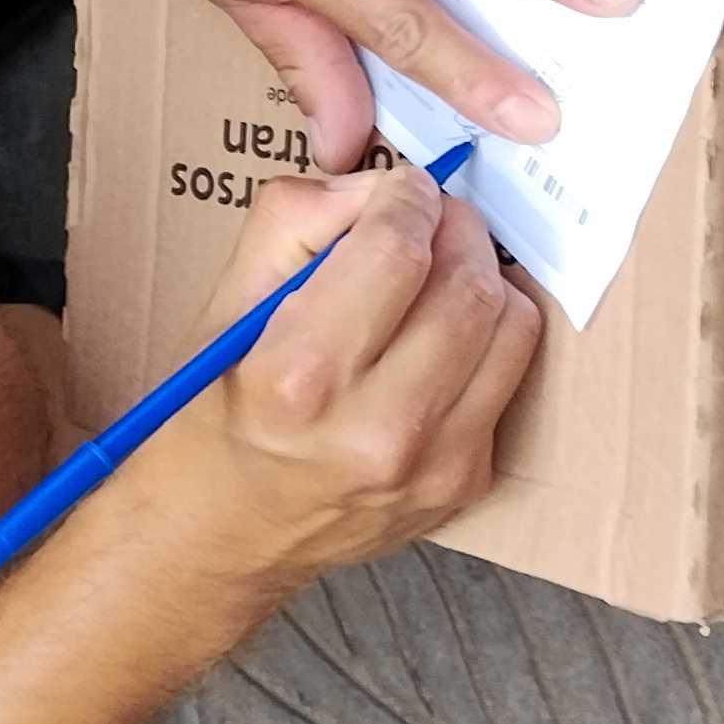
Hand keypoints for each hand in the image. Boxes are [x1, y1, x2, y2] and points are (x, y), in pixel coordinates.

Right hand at [103, 163, 540, 621]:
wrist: (220, 535)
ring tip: (439, 274)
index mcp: (299, 376)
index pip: (397, 251)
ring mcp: (432, 465)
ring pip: (512, 327)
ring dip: (482, 278)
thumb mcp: (222, 304)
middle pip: (468, 285)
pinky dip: (483, 340)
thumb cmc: (211, 413)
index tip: (399, 189)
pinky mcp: (465, 484)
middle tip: (428, 219)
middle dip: (455, 229)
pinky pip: (508, 379)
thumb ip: (296, 222)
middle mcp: (376, 429)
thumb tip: (379, 189)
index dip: (406, 198)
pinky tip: (436, 340)